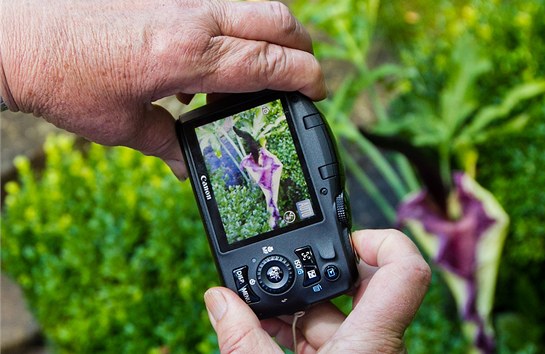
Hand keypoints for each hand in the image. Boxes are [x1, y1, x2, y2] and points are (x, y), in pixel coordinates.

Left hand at [0, 0, 324, 178]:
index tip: (318, 91)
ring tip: (257, 67)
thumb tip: (188, 166)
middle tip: (302, 74)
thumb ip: (167, 145)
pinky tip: (210, 54)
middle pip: (279, 19)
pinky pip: (219, 1)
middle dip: (303, 46)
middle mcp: (193, 16)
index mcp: (189, 56)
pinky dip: (233, 24)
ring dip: (270, 31)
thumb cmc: (61, 79)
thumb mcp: (122, 126)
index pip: (272, 61)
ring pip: (253, 2)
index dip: (306, 77)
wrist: (14, 34)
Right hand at [204, 229, 431, 352]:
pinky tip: (262, 333)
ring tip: (255, 311)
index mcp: (371, 341)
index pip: (406, 270)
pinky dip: (295, 332)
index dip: (381, 240)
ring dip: (296, 309)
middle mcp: (375, 345)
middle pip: (359, 287)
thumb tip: (219, 300)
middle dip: (313, 279)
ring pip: (336, 315)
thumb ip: (241, 339)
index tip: (343, 239)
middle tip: (279, 278)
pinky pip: (327, 339)